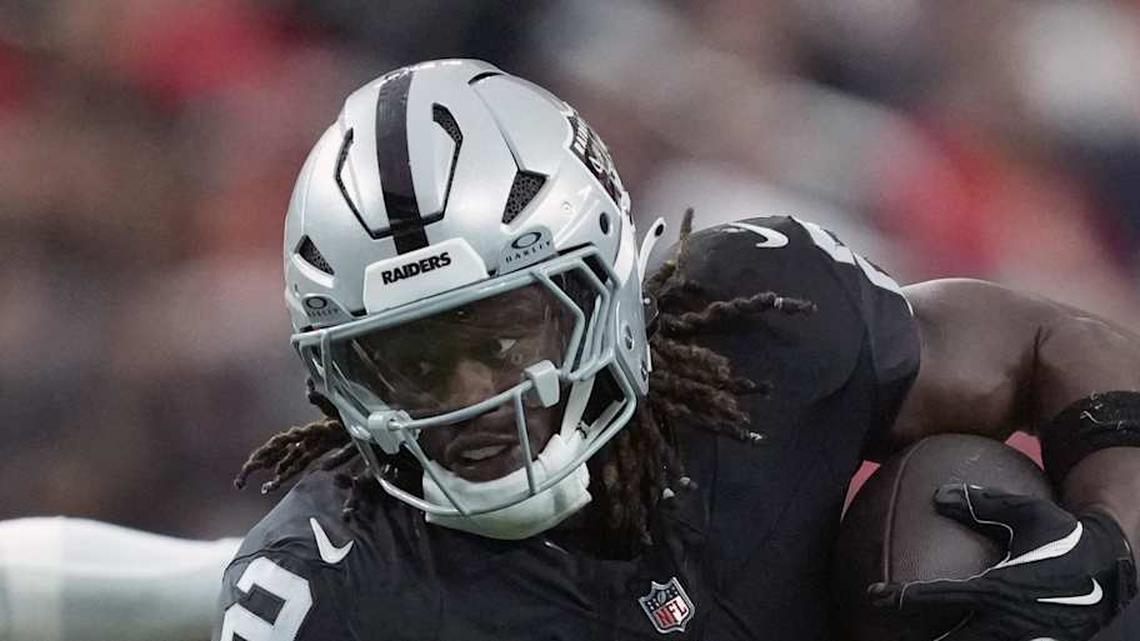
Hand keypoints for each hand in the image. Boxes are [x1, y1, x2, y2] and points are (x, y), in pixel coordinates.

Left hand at [868, 483, 1136, 640]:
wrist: (1114, 567)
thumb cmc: (1066, 536)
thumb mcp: (1027, 513)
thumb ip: (982, 504)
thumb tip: (939, 493)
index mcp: (996, 588)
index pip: (935, 596)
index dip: (900, 597)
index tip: (873, 596)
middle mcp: (1006, 623)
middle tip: (890, 636)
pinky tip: (957, 639)